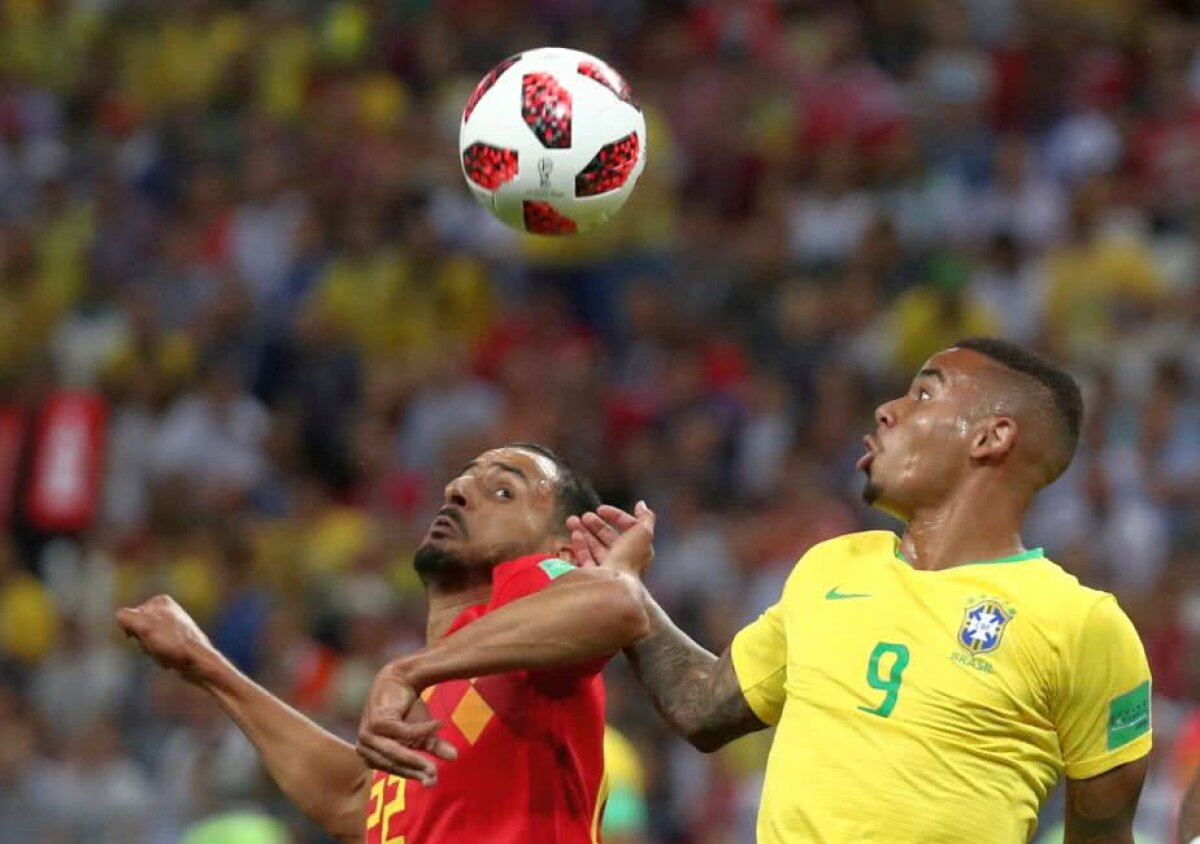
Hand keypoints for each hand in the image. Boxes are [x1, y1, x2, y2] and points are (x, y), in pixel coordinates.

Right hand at [115, 595, 214, 683]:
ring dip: (151, 652)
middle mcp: (168, 610)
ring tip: (166, 654)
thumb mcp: (145, 626)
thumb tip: (120, 615)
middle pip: (137, 631)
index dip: (133, 631)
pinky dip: (160, 658)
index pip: (128, 617)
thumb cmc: (173, 642)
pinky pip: (157, 652)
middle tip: (158, 647)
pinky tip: (171, 661)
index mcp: (160, 601)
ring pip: (146, 643)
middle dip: (143, 643)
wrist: (199, 662)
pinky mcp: (178, 642)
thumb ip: (126, 617)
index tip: (149, 635)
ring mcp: (174, 626)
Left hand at [357, 664, 457, 785]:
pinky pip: (403, 733)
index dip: (414, 775)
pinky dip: (421, 730)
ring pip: (396, 752)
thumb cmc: (407, 709)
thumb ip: (433, 748)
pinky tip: (438, 724)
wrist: (401, 679)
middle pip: (395, 764)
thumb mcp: (421, 733)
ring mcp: (367, 735)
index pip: (395, 770)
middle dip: (416, 769)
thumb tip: (454, 758)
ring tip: (440, 755)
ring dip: (417, 756)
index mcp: (371, 755)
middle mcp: (364, 747)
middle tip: (436, 774)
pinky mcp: (376, 722)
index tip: (433, 782)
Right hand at [566, 501, 654, 577]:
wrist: (613, 587)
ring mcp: (607, 570)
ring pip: (595, 548)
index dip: (616, 517)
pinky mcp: (593, 578)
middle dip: (596, 525)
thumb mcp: (642, 534)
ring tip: (572, 521)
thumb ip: (645, 518)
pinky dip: (579, 546)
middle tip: (584, 516)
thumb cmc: (628, 560)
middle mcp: (623, 561)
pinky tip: (574, 535)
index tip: (600, 509)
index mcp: (637, 551)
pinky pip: (585, 560)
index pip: (628, 530)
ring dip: (584, 532)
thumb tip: (641, 505)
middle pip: (609, 540)